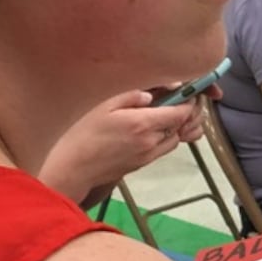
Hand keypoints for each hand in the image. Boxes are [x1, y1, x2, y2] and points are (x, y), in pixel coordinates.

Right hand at [37, 89, 198, 201]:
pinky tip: (150, 130)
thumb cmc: (83, 134)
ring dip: (174, 128)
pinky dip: (163, 139)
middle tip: (178, 100)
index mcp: (143, 124)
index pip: (180, 113)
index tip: (187, 92)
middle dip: (184, 114)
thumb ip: (132, 96)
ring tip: (163, 115)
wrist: (73, 167)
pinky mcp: (140, 165)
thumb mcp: (105, 105)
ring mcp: (146, 156)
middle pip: (181, 127)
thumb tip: (152, 95)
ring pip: (173, 141)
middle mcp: (150, 142)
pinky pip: (161, 150)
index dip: (188, 102)